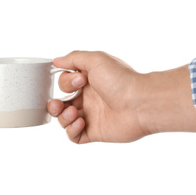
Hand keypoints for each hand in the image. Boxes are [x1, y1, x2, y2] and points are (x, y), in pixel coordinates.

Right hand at [47, 51, 195, 143]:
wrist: (141, 103)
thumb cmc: (122, 80)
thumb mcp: (96, 60)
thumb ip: (74, 58)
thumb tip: (56, 61)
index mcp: (90, 81)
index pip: (65, 83)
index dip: (65, 82)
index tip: (79, 82)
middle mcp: (90, 98)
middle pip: (61, 103)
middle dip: (54, 104)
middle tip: (60, 104)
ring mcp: (92, 116)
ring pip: (65, 120)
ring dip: (62, 117)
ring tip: (73, 112)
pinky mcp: (96, 132)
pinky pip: (75, 136)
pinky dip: (71, 130)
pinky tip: (81, 122)